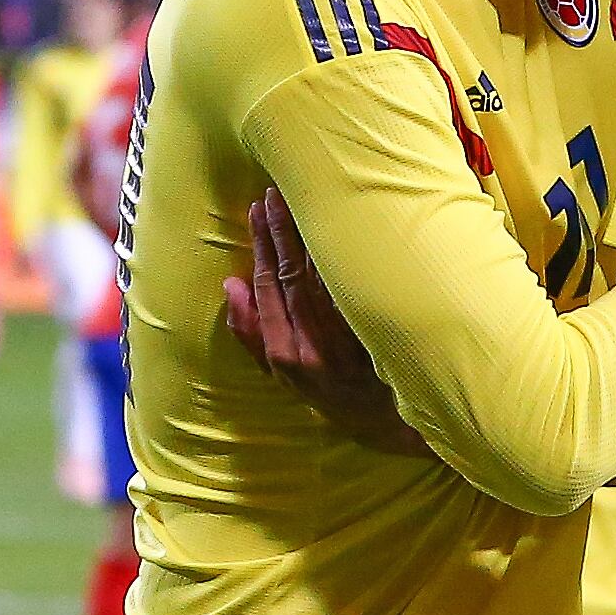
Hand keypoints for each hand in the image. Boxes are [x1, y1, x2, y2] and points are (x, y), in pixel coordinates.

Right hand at [221, 190, 434, 458]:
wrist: (385, 420)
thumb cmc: (330, 392)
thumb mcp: (281, 375)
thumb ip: (252, 333)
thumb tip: (230, 285)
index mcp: (286, 353)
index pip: (269, 287)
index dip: (261, 246)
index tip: (256, 211)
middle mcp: (313, 344)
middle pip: (292, 274)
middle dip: (280, 231)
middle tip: (273, 194)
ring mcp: (347, 337)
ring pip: (323, 274)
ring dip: (310, 234)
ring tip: (300, 199)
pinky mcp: (376, 329)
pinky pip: (356, 285)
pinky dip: (346, 255)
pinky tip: (342, 225)